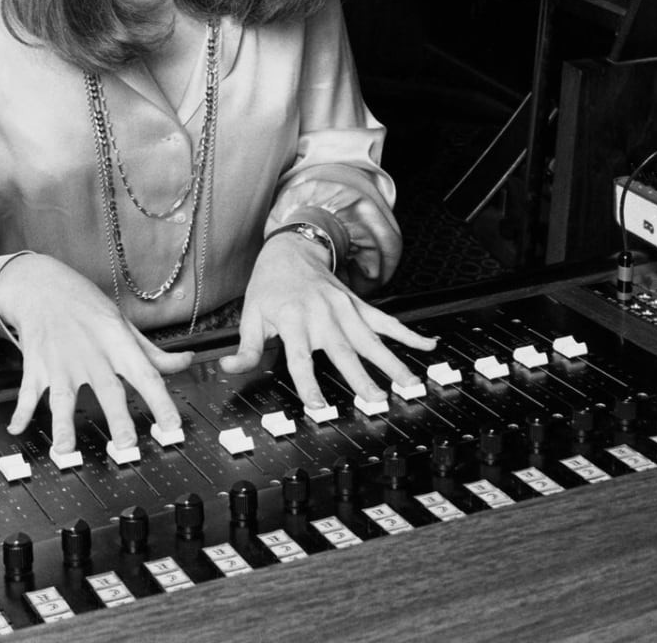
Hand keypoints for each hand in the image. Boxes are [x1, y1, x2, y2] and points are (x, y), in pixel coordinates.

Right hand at [0, 254, 192, 453]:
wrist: (44, 286)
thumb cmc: (87, 308)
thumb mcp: (123, 325)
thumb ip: (152, 352)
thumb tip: (185, 362)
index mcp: (118, 344)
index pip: (146, 374)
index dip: (162, 401)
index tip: (172, 426)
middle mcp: (92, 355)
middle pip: (108, 389)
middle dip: (118, 418)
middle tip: (126, 444)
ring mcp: (62, 362)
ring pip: (64, 397)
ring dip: (63, 425)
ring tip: (65, 449)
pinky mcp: (36, 366)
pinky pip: (28, 393)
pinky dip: (21, 412)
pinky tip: (17, 429)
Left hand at [218, 232, 434, 407]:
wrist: (291, 249)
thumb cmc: (270, 285)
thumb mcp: (250, 315)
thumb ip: (244, 347)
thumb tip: (229, 369)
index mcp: (293, 320)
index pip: (300, 359)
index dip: (309, 384)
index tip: (319, 407)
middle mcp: (322, 314)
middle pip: (344, 351)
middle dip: (362, 377)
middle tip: (377, 400)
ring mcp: (344, 308)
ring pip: (372, 339)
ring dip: (392, 362)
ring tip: (410, 384)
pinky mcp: (358, 304)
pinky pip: (386, 320)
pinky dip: (408, 333)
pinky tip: (428, 344)